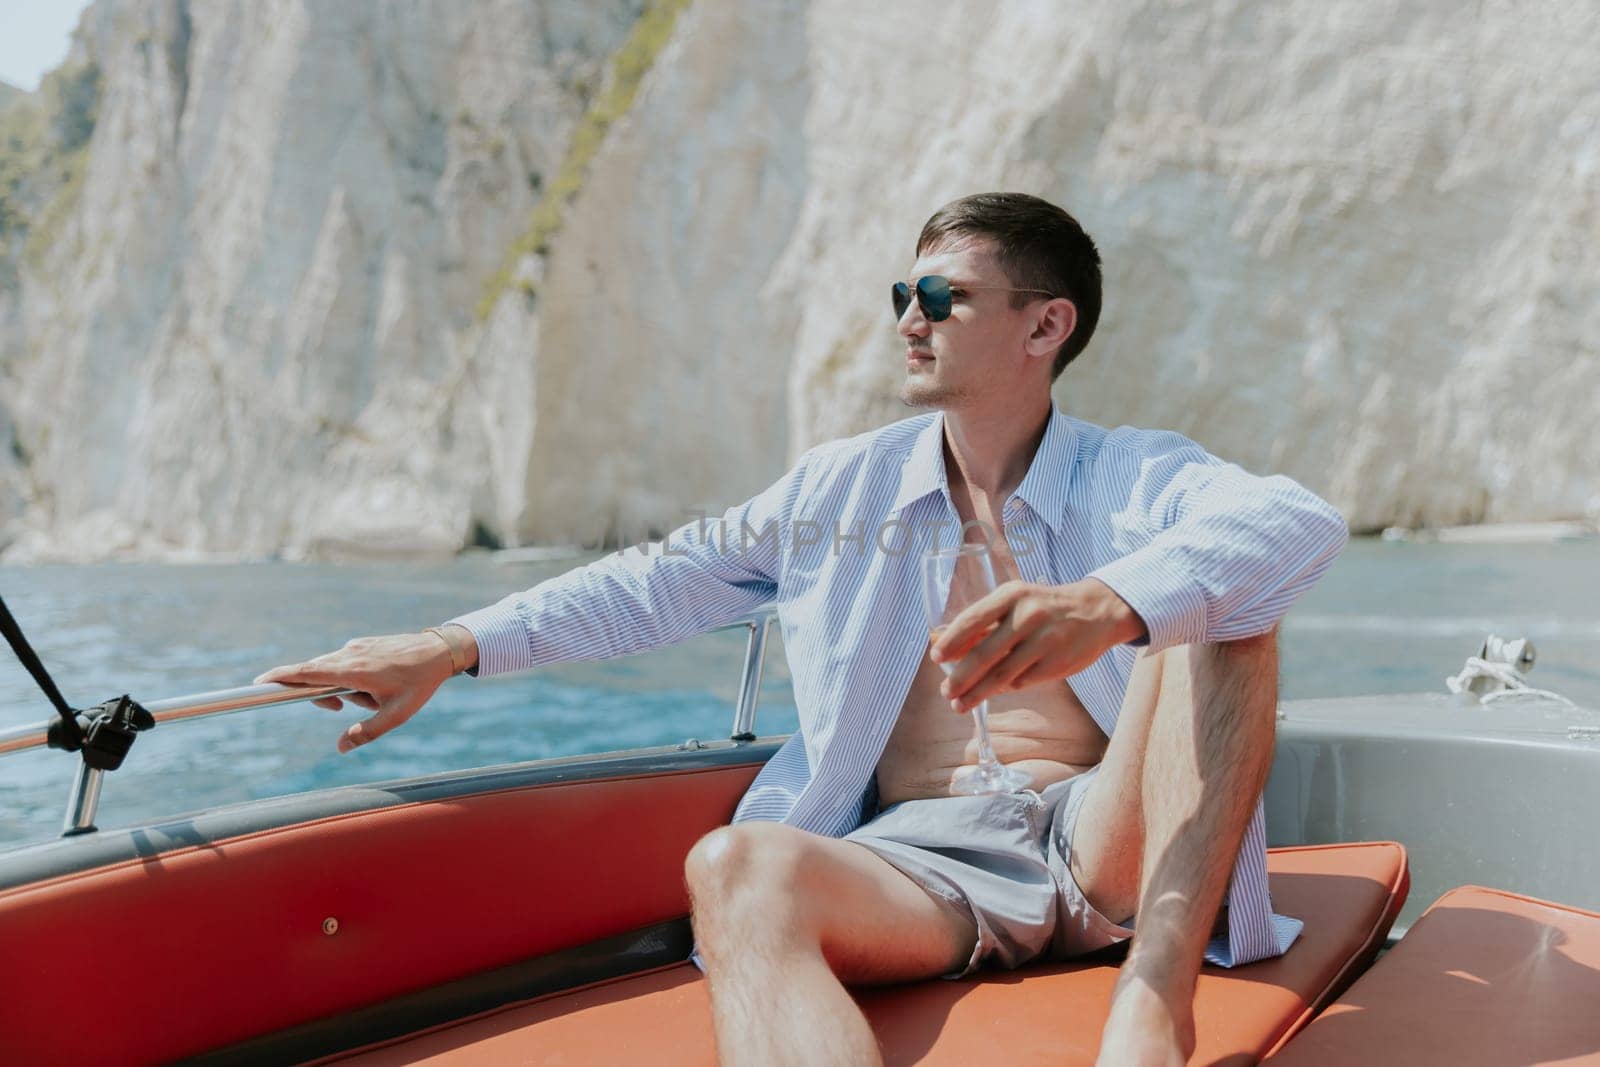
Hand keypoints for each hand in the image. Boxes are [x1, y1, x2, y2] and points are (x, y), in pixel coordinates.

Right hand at [254, 632, 456, 752]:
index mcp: (353, 670)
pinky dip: (352, 679)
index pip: (306, 672)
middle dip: (322, 695)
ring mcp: (355, 647)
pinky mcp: (363, 644)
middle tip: (341, 708)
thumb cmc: (420, 684)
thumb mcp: (397, 715)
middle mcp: (349, 653)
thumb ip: (367, 732)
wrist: (440, 651)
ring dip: (344, 689)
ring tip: (374, 698)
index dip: (280, 677)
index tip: (257, 683)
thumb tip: (340, 748)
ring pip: (332, 671)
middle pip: (315, 675)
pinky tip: (379, 686)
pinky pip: (346, 663)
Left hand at [930, 578, 1145, 712]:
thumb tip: (943, 645)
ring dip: (977, 693)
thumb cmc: (1043, 608)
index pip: (973, 619)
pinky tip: (992, 693)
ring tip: (959, 704)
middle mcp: (1029, 615)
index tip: (936, 658)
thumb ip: (983, 622)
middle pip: (984, 654)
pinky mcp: (1058, 664)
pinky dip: (1003, 689)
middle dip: (960, 678)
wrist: (1096, 612)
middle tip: (945, 691)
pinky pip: (1022, 682)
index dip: (952, 641)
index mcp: (1012, 595)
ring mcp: (1046, 641)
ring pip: (1002, 675)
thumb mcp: (1014, 602)